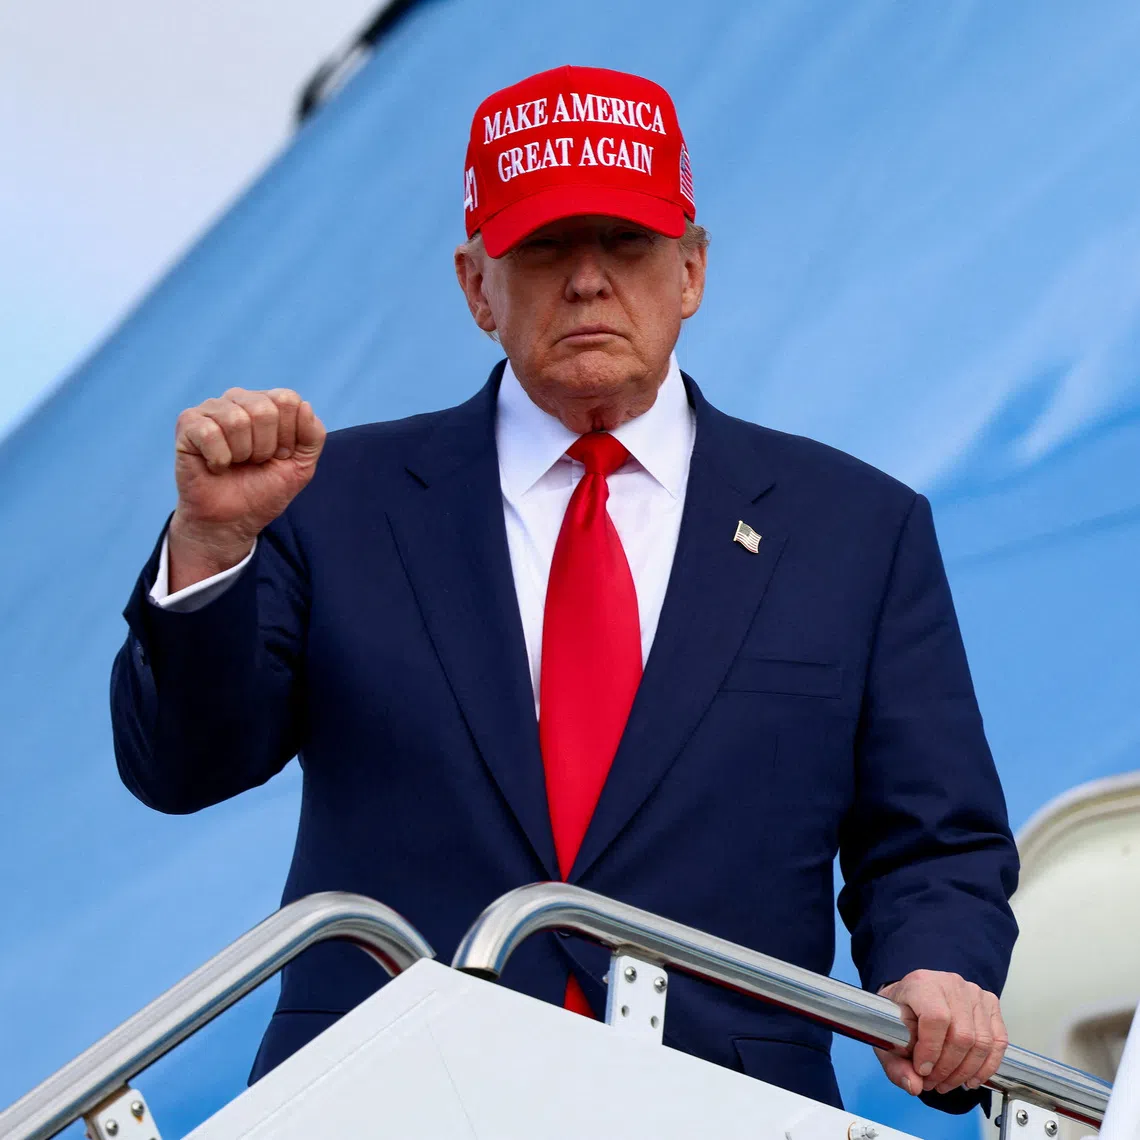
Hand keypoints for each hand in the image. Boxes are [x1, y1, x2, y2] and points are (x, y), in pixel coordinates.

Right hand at [169, 388, 325, 590]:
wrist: (233, 520)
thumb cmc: (264, 489)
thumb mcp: (302, 465)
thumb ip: (313, 435)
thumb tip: (304, 405)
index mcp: (267, 403)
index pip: (288, 400)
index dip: (289, 437)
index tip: (279, 456)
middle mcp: (239, 399)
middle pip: (264, 409)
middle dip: (266, 447)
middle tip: (256, 462)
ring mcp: (211, 409)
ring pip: (237, 420)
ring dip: (242, 454)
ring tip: (236, 463)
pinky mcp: (188, 424)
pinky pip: (210, 433)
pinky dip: (219, 459)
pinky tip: (216, 465)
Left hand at [875, 970, 1007, 1096]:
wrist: (911, 998)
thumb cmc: (900, 1015)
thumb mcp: (886, 1036)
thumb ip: (895, 1064)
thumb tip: (913, 1085)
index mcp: (921, 983)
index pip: (936, 1018)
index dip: (931, 1050)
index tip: (921, 1070)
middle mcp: (950, 984)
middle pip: (962, 1035)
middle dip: (947, 1069)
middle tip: (933, 1083)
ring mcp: (973, 993)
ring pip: (982, 1043)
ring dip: (965, 1072)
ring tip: (947, 1083)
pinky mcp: (990, 1004)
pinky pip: (998, 1042)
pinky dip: (986, 1067)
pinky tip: (970, 1079)